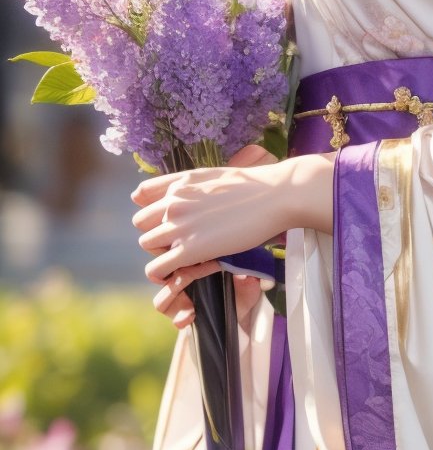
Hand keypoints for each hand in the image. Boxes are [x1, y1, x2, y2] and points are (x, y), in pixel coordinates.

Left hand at [134, 143, 275, 329]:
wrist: (275, 196)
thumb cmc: (251, 186)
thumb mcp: (211, 174)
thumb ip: (183, 183)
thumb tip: (149, 194)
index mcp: (178, 183)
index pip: (141, 198)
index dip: (155, 212)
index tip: (169, 221)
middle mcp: (173, 201)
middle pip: (142, 224)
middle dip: (157, 233)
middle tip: (179, 242)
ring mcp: (179, 225)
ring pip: (147, 244)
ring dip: (161, 252)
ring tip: (182, 258)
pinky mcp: (190, 249)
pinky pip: (157, 267)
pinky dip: (161, 273)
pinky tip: (173, 275)